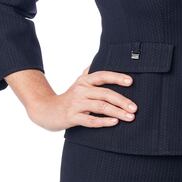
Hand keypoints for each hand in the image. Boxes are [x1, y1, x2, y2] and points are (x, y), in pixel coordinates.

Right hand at [19, 69, 137, 130]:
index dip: (116, 77)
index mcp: (84, 81)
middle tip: (135, 108)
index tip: (131, 81)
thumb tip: (101, 58)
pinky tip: (114, 123)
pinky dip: (102, 122)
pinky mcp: (71, 117)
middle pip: (105, 94)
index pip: (102, 76)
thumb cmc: (69, 97)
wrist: (46, 110)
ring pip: (100, 107)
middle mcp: (81, 90)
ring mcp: (76, 104)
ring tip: (130, 117)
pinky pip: (89, 120)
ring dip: (117, 112)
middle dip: (122, 100)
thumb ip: (91, 72)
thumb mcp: (79, 82)